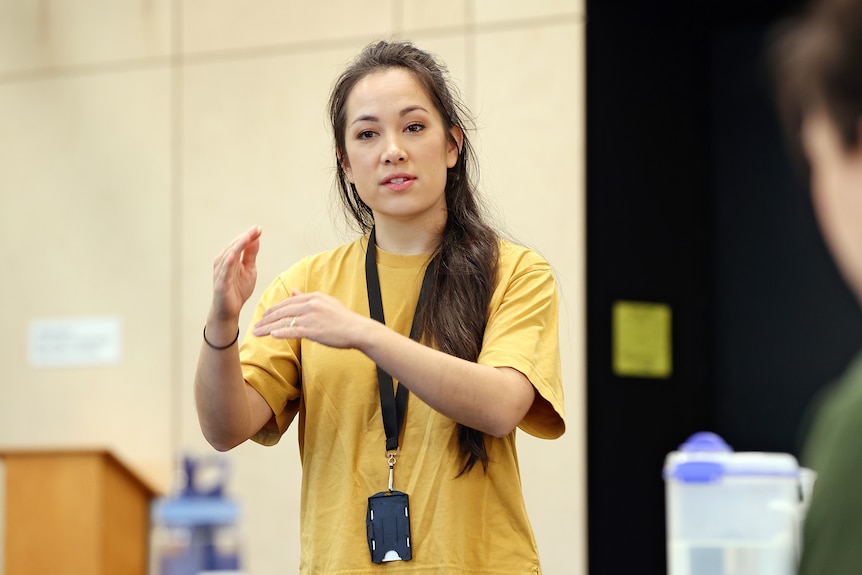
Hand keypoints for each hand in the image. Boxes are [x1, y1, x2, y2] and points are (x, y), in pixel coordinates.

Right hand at [210, 226, 261, 321]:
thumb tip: (256, 238)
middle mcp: (223, 262)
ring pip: (229, 255)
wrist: (229, 310)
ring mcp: (220, 272)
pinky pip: (224, 271)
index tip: (259, 228)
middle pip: (234, 246)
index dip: (249, 236)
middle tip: (256, 229)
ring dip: (238, 245)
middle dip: (246, 237)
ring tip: (247, 237)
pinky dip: (228, 262)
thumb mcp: (249, 269)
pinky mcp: (220, 283)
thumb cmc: (238, 289)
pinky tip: (234, 255)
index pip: (240, 244)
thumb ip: (251, 255)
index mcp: (230, 258)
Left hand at [253, 290, 372, 349]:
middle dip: (267, 318)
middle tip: (255, 325)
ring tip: (257, 332)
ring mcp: (311, 317)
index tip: (265, 315)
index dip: (274, 309)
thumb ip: (308, 297)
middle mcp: (310, 305)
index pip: (288, 302)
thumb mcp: (326, 302)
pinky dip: (281, 332)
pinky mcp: (313, 330)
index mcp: (313, 297)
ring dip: (268, 327)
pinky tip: (271, 335)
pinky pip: (293, 330)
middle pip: (283, 311)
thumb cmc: (344, 319)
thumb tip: (294, 291)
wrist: (358, 329)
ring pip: (284, 321)